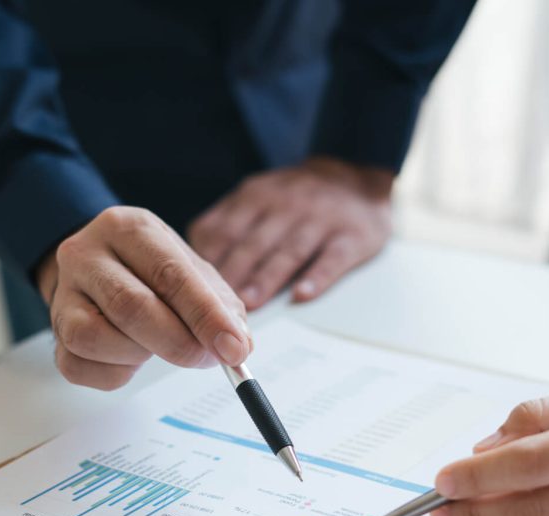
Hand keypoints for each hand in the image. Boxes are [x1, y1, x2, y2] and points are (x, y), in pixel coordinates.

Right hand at [36, 207, 251, 389]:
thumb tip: (238, 345)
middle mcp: (86, 254)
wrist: (97, 267)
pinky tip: (130, 358)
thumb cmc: (151, 271)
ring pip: (95, 337)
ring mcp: (63, 293)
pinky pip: (78, 365)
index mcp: (128, 229)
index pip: (170, 273)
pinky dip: (114, 373)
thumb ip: (220, 305)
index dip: (206, 316)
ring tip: (156, 345)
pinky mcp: (54, 332)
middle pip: (131, 306)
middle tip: (208, 359)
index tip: (234, 348)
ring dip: (138, 355)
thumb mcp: (192, 271)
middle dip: (179, 343)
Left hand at [188, 157, 393, 309]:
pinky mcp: (353, 235)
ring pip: (289, 251)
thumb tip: (192, 268)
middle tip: (216, 307)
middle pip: (253, 243)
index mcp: (255, 196)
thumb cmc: (295, 201)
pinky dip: (317, 277)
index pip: (224, 229)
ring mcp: (321, 218)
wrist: (357, 176)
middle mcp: (286, 203)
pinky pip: (333, 257)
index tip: (192, 291)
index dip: (207, 262)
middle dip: (233, 273)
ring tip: (249, 305)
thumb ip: (226, 225)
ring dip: (267, 278)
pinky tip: (302, 295)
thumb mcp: (256, 198)